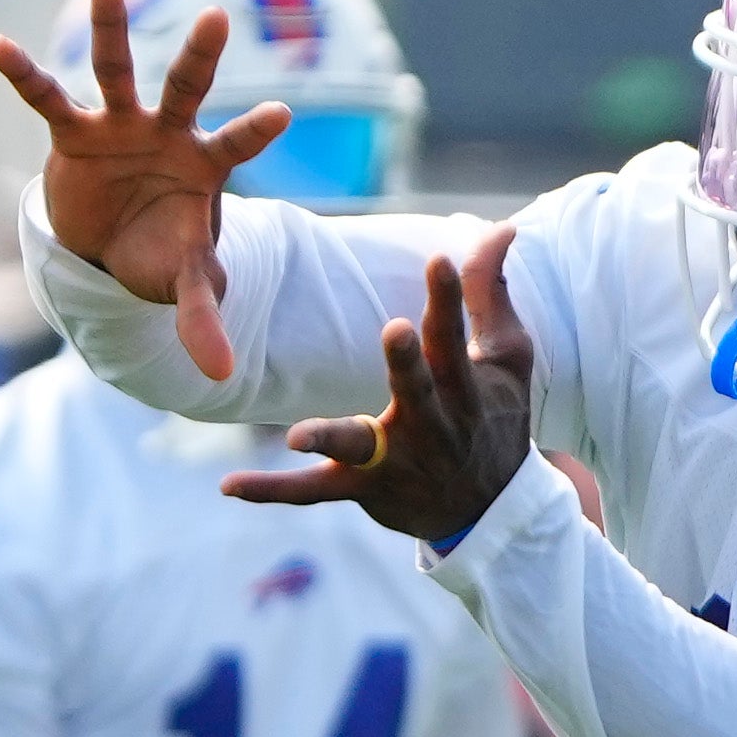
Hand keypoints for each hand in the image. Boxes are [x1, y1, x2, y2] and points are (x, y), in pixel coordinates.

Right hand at [0, 0, 288, 383]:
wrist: (112, 246)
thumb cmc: (161, 252)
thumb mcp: (183, 282)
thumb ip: (203, 318)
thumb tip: (223, 377)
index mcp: (203, 165)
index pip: (236, 143)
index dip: (255, 129)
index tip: (282, 112)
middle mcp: (166, 132)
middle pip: (185, 87)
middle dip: (200, 56)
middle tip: (219, 18)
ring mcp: (120, 125)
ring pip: (118, 70)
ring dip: (112, 29)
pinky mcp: (75, 131)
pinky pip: (47, 98)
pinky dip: (24, 74)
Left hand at [235, 233, 532, 546]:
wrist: (491, 510)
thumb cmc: (496, 418)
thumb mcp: (507, 357)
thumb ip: (490, 291)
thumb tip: (501, 226)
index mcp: (465, 388)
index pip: (455, 338)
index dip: (450, 300)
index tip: (440, 260)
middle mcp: (432, 426)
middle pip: (417, 391)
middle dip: (407, 364)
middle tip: (397, 330)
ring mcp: (394, 462)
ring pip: (359, 449)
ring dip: (330, 440)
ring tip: (298, 437)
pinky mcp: (362, 490)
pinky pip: (312, 492)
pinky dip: (271, 490)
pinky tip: (229, 486)